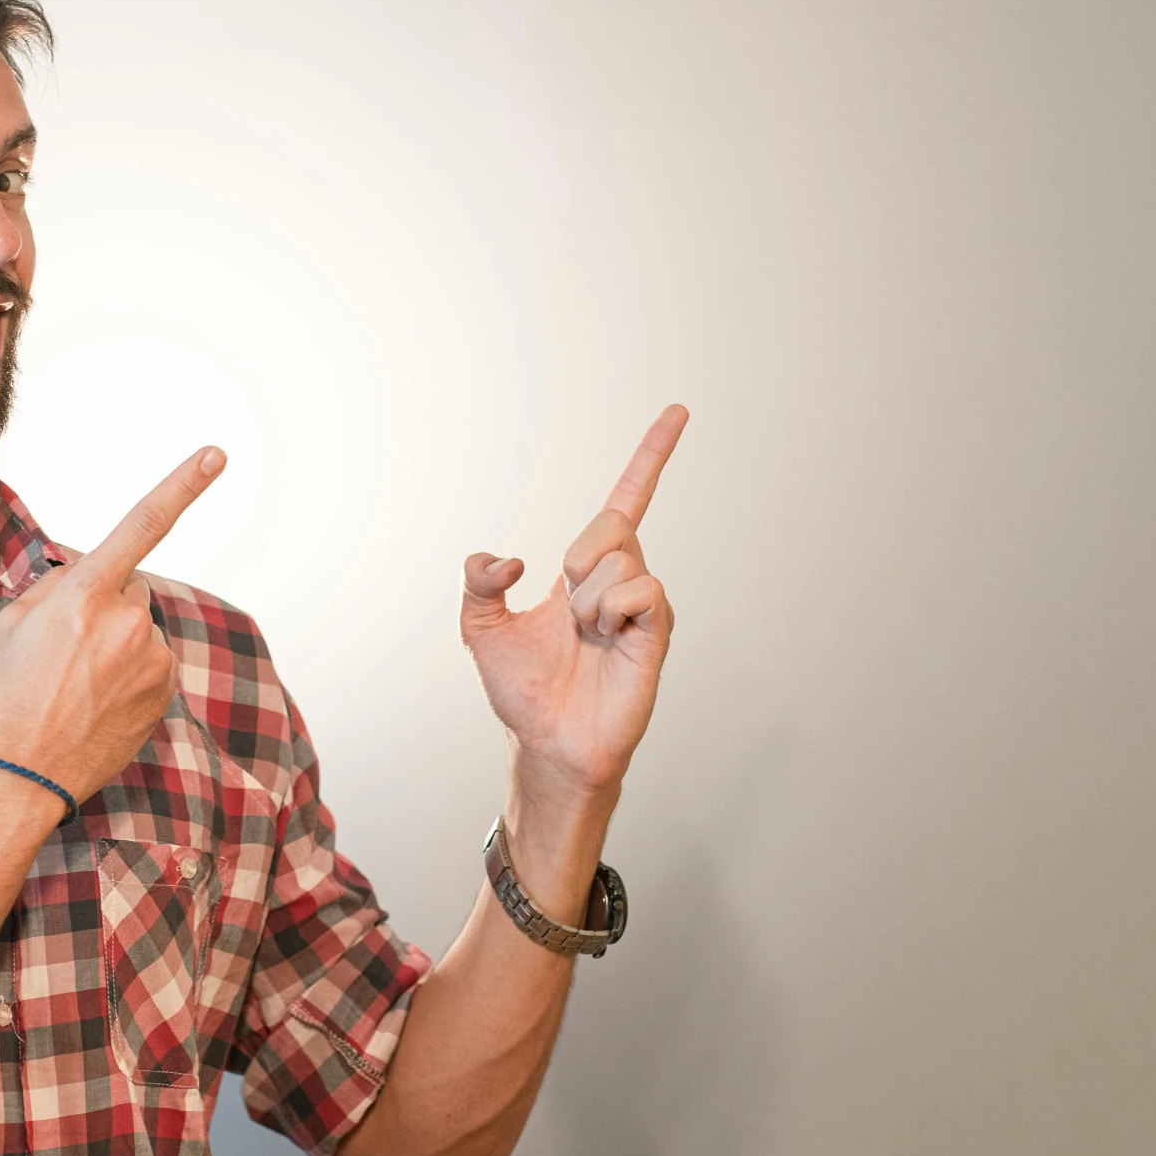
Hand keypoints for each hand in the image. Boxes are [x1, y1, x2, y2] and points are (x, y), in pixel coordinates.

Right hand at [0, 447, 226, 800]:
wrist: (20, 774)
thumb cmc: (5, 695)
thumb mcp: (9, 623)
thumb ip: (55, 588)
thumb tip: (84, 579)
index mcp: (85, 594)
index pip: (141, 524)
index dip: (183, 484)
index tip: (217, 455)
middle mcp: (128, 621)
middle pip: (128, 589)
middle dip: (104, 605)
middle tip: (62, 649)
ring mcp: (151, 659)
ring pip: (138, 631)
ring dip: (114, 645)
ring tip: (73, 685)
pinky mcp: (164, 691)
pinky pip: (149, 665)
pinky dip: (128, 676)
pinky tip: (94, 703)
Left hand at [461, 406, 687, 805]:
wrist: (545, 743)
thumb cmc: (522, 690)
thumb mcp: (480, 626)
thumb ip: (477, 579)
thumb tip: (508, 558)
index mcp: (586, 569)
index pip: (626, 499)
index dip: (650, 456)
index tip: (677, 412)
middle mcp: (622, 579)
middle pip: (612, 521)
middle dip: (579, 554)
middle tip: (568, 604)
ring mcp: (643, 606)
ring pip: (623, 558)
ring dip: (587, 598)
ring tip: (585, 637)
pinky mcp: (657, 634)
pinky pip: (643, 591)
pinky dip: (611, 611)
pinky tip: (605, 640)